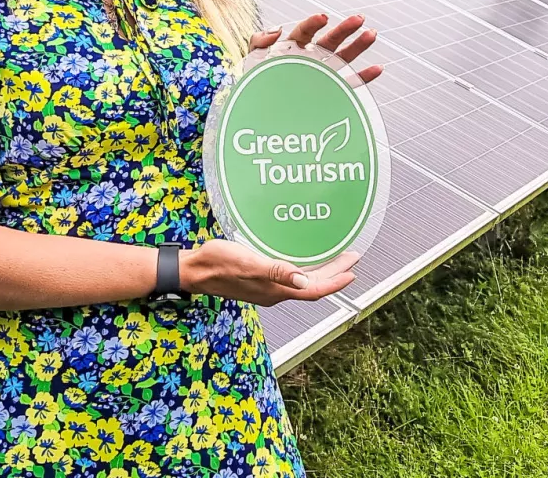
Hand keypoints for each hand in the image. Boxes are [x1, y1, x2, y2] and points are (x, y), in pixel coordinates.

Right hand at [182, 238, 359, 305]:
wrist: (195, 269)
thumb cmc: (219, 263)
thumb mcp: (249, 264)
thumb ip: (276, 272)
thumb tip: (303, 281)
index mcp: (275, 291)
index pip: (313, 291)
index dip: (335, 282)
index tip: (352, 271)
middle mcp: (275, 292)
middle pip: (312, 286)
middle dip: (334, 273)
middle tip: (352, 257)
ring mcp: (267, 287)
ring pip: (302, 281)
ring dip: (322, 270)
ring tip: (337, 257)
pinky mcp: (260, 278)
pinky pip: (290, 275)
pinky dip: (304, 267)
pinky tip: (305, 257)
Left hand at [247, 12, 382, 82]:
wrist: (261, 117)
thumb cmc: (254, 87)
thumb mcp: (252, 61)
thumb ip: (260, 43)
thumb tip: (278, 29)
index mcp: (290, 49)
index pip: (303, 32)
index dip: (313, 24)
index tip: (323, 18)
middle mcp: (309, 60)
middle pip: (329, 41)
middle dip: (344, 29)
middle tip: (359, 19)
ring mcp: (321, 75)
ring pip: (343, 58)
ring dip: (358, 46)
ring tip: (371, 34)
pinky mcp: (329, 92)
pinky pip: (349, 84)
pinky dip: (364, 77)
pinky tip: (377, 68)